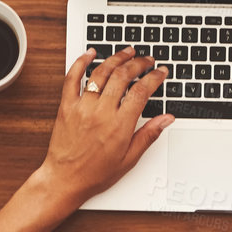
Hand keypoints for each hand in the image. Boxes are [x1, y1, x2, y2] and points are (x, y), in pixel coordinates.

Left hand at [36, 48, 173, 205]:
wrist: (65, 179)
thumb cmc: (95, 173)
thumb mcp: (129, 159)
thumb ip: (149, 135)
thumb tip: (167, 119)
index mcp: (119, 125)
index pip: (141, 91)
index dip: (154, 77)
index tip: (161, 72)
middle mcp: (101, 112)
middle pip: (123, 76)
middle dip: (139, 63)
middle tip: (147, 60)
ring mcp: (82, 107)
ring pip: (101, 72)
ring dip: (116, 58)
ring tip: (127, 52)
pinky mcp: (66, 106)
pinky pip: (72, 78)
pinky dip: (81, 62)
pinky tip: (90, 53)